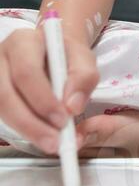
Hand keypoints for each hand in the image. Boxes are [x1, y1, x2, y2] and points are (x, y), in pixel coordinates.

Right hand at [0, 28, 97, 153]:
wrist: (52, 53)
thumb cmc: (65, 55)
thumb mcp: (82, 58)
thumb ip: (84, 77)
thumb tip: (72, 106)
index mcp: (23, 42)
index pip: (26, 72)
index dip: (43, 99)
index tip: (63, 119)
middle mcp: (1, 59)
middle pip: (6, 95)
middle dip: (31, 123)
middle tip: (55, 142)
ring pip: (1, 109)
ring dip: (27, 130)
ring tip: (51, 143)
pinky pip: (2, 117)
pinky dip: (22, 130)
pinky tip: (40, 136)